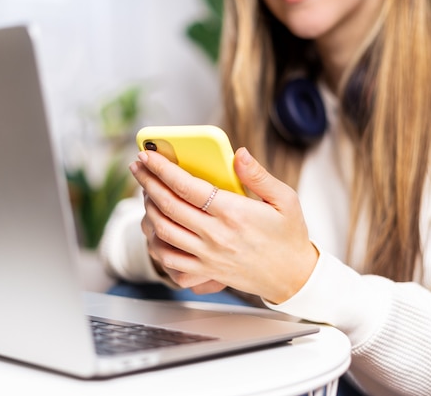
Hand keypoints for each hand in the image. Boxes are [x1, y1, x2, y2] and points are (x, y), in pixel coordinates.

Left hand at [130, 147, 317, 303]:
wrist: (293, 277)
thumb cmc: (289, 236)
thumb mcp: (285, 199)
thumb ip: (259, 176)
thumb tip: (239, 154)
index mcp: (234, 213)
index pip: (187, 187)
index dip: (163, 169)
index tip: (148, 156)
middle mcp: (216, 235)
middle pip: (168, 206)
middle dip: (148, 182)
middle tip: (137, 166)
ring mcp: (208, 256)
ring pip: (164, 231)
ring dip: (148, 209)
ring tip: (146, 192)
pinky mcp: (206, 271)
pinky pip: (170, 260)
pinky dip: (156, 243)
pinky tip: (154, 228)